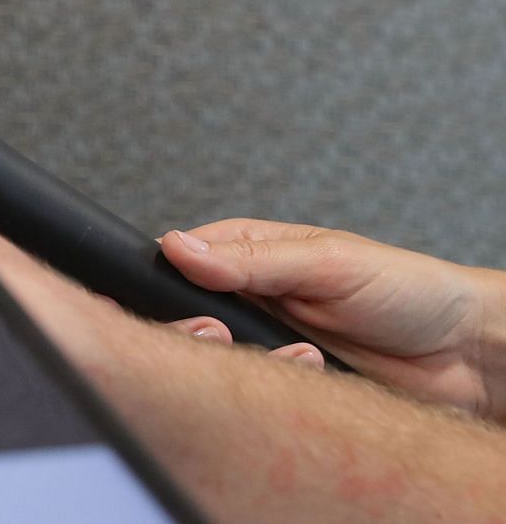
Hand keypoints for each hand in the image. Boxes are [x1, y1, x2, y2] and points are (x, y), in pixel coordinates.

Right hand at [160, 218, 505, 419]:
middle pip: (190, 314)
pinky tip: (312, 373)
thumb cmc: (409, 290)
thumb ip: (251, 259)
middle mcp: (255, 297)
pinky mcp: (288, 383)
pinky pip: (257, 394)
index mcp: (254, 252)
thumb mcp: (327, 262)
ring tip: (299, 352)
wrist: (467, 356)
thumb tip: (177, 246)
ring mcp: (270, 342)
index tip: (186, 298)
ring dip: (249, 361)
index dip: (172, 278)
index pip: (182, 258)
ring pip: (220, 359)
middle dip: (207, 329)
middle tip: (228, 332)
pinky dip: (277, 387)